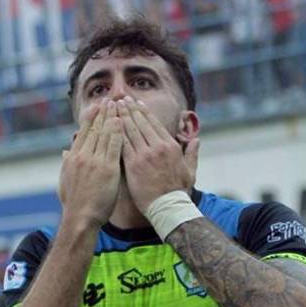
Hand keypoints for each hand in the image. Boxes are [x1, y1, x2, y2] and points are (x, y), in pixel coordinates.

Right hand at [59, 101, 124, 225]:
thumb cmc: (74, 203)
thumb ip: (67, 164)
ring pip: (104, 134)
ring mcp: (95, 162)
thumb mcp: (65, 181)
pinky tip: (123, 121)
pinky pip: (114, 146)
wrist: (80, 218)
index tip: (96, 106)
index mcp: (72, 158)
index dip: (90, 117)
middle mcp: (82, 156)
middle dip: (102, 112)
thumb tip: (65, 152)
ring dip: (111, 117)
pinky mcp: (107, 169)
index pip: (83, 132)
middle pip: (94, 129)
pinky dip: (118, 132)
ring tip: (118, 105)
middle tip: (109, 99)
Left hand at [119, 97, 197, 213]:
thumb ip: (192, 154)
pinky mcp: (133, 165)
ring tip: (114, 107)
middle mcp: (157, 147)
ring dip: (121, 117)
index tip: (136, 103)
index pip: (154, 123)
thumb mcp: (190, 170)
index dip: (143, 111)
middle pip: (140, 123)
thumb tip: (197, 140)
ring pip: (130, 131)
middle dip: (130, 109)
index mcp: (170, 146)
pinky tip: (108, 126)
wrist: (168, 207)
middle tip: (121, 99)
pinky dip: (115, 133)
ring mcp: (144, 155)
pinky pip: (122, 145)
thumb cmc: (179, 191)